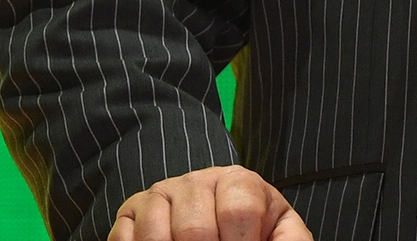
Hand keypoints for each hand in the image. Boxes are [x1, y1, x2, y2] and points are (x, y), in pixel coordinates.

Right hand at [108, 165, 312, 240]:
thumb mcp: (280, 233)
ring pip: (156, 235)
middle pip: (195, 230)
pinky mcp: (130, 211)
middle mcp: (196, 181)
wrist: (221, 226)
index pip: (238, 212)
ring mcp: (160, 193)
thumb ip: (291, 239)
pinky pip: (125, 238)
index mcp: (238, 181)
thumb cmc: (253, 232)